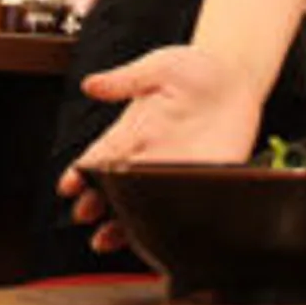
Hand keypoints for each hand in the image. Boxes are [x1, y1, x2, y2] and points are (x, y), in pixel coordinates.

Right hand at [59, 46, 261, 253]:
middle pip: (116, 188)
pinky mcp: (207, 176)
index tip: (69, 185)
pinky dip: (173, 220)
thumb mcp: (160, 67)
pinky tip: (161, 232)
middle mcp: (150, 156)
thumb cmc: (194, 68)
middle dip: (97, 203)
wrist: (237, 76)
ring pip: (145, 205)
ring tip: (107, 238)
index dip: (81, 172)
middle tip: (84, 214)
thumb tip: (90, 84)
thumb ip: (128, 79)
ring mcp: (177, 170)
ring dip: (125, 223)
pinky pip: (186, 203)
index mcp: (133, 132)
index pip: (100, 157)